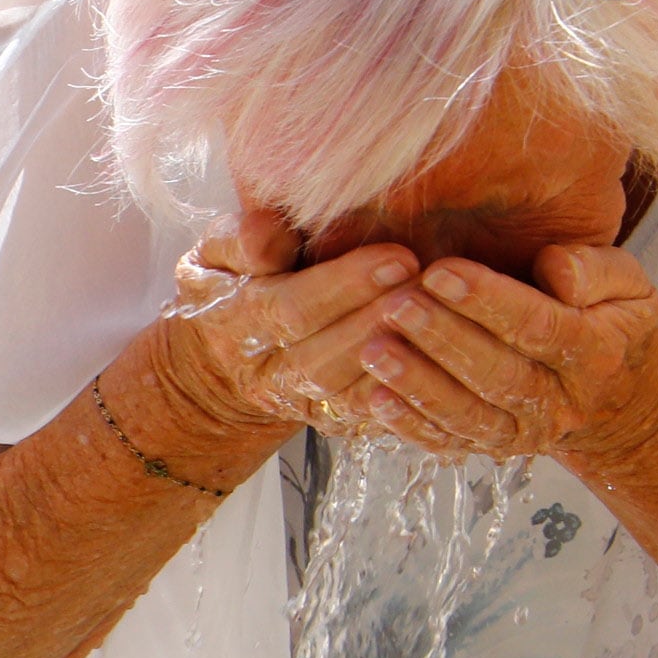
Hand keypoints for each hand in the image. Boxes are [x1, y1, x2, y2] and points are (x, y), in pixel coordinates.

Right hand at [139, 210, 419, 457]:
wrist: (220, 361)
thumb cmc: (230, 287)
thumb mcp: (216, 254)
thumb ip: (240, 239)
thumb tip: (268, 235)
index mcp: (234, 323)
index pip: (291, 308)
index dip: (346, 286)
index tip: (398, 257)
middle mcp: (265, 374)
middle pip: (324, 358)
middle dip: (380, 322)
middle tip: (430, 288)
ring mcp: (298, 404)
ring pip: (349, 394)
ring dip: (398, 359)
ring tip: (442, 317)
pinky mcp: (330, 421)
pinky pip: (370, 416)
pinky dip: (405, 395)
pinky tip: (438, 362)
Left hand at [354, 245, 657, 473]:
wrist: (626, 402)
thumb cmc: (615, 323)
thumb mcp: (628, 286)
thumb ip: (595, 270)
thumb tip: (556, 270)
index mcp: (595, 351)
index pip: (539, 325)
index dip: (488, 300)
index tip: (441, 272)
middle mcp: (561, 401)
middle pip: (498, 373)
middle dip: (444, 339)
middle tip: (397, 305)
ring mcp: (527, 432)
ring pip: (470, 414)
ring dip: (419, 384)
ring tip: (374, 349)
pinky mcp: (497, 448)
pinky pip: (452, 441)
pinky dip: (412, 425)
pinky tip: (374, 399)